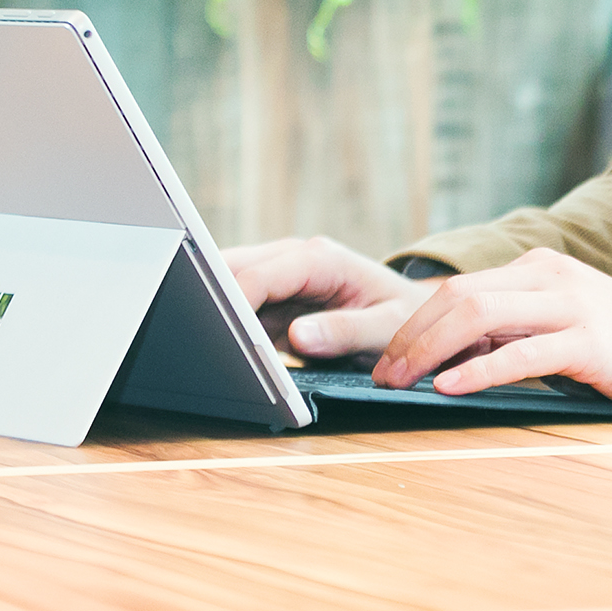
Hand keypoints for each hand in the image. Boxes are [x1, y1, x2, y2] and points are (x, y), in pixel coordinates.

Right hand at [223, 235, 436, 359]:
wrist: (414, 314)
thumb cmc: (405, 317)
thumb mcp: (386, 327)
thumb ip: (346, 332)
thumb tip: (300, 336)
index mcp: (322, 260)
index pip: (262, 275)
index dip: (234, 302)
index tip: (219, 334)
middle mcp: (295, 260)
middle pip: (234, 271)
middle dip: (211, 300)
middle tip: (197, 337)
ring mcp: (281, 279)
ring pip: (228, 286)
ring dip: (214, 313)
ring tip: (203, 346)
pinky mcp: (274, 301)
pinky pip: (239, 309)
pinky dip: (226, 327)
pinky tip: (219, 350)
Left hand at [374, 246, 611, 412]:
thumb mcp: (558, 327)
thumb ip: (510, 331)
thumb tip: (444, 358)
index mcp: (539, 268)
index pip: (458, 289)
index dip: (413, 325)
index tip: (385, 362)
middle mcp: (550, 276)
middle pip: (459, 298)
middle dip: (410, 338)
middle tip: (381, 377)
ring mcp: (571, 305)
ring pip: (481, 317)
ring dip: (430, 351)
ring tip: (402, 382)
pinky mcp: (589, 341)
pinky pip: (522, 352)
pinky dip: (479, 370)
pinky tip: (450, 388)